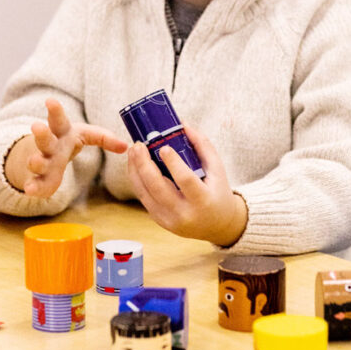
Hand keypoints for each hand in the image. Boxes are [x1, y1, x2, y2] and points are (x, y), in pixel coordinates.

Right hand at [5, 98, 127, 196]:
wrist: (44, 156)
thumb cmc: (67, 140)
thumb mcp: (86, 134)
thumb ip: (105, 138)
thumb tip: (126, 146)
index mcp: (61, 131)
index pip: (58, 118)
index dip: (55, 110)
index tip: (50, 101)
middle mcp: (49, 145)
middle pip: (44, 138)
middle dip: (41, 133)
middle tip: (37, 126)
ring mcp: (42, 162)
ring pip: (38, 161)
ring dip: (36, 161)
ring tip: (35, 161)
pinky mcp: (39, 180)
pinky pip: (36, 184)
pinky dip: (33, 187)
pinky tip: (29, 190)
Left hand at [126, 126, 246, 245]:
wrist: (217, 225)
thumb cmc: (218, 191)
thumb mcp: (217, 168)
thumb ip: (202, 145)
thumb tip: (183, 124)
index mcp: (203, 200)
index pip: (185, 180)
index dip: (173, 163)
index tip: (163, 147)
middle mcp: (185, 214)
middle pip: (158, 188)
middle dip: (144, 164)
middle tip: (138, 145)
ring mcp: (170, 220)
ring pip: (145, 194)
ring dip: (135, 170)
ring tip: (133, 151)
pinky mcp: (160, 220)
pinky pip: (144, 198)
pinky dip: (136, 180)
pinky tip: (134, 165)